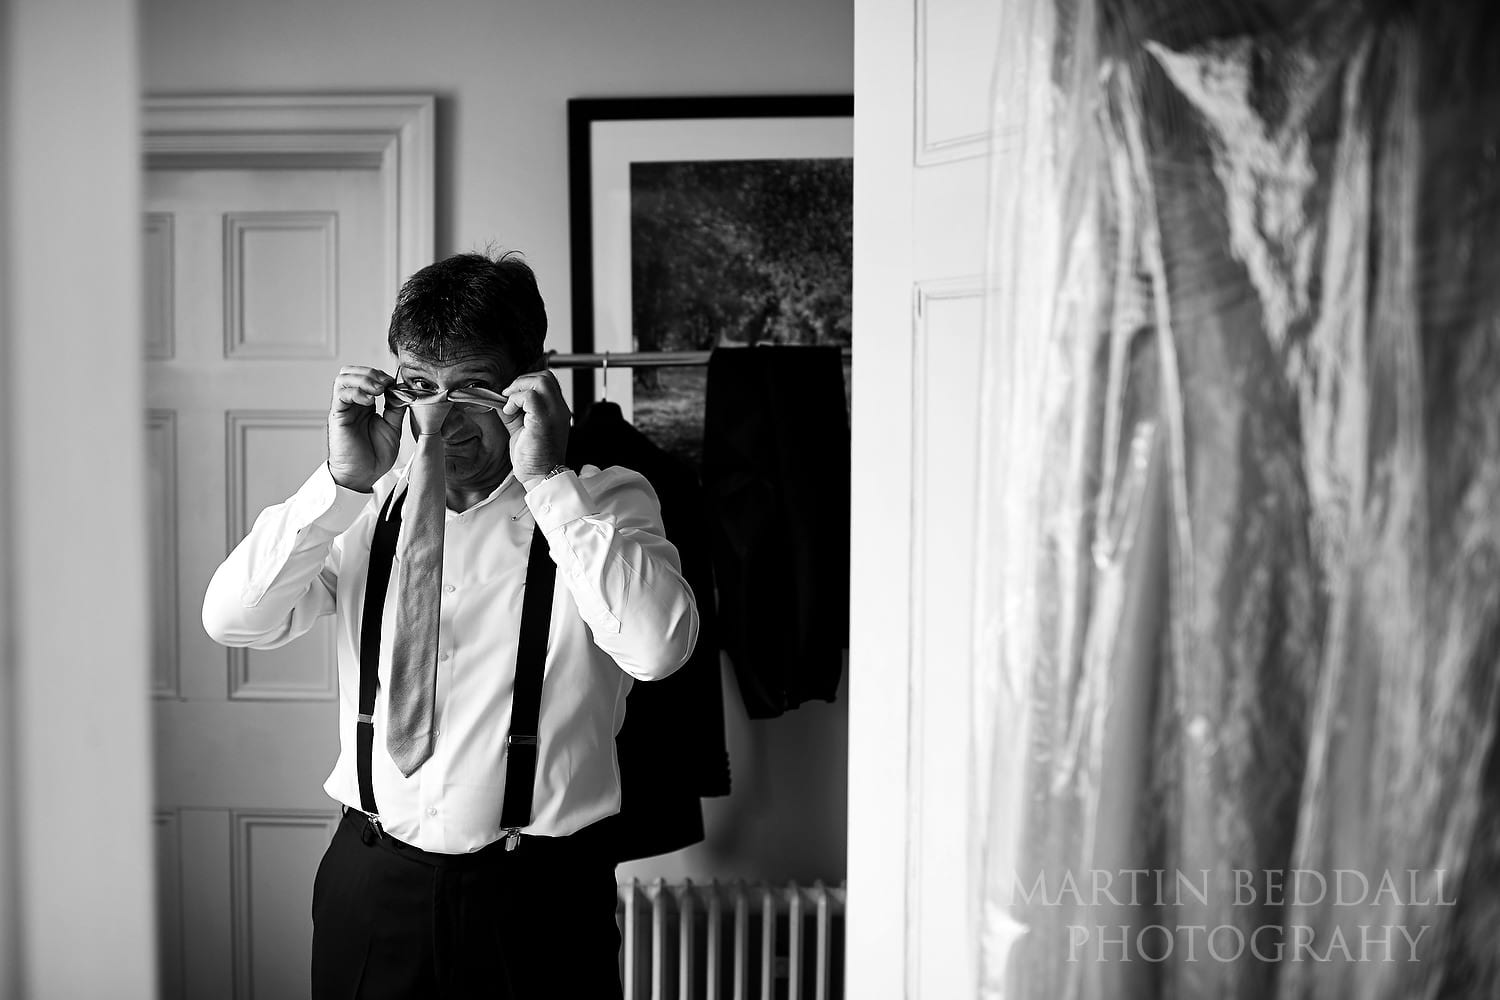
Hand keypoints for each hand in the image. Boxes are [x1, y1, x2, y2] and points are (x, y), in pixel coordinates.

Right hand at [327, 365, 405, 491]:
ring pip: (344, 378)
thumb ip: (396, 408)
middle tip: (386, 384)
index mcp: (365, 404)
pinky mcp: (337, 415)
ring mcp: (344, 408)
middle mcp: (352, 403)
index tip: (396, 385)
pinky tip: (369, 401)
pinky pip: (340, 394)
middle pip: (352, 372)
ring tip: (378, 390)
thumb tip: (403, 390)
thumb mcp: (393, 427)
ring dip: (363, 379)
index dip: (382, 376)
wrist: (363, 476)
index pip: (368, 377)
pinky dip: (356, 392)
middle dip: (371, 372)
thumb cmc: (375, 455)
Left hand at [498, 370, 570, 477]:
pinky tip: (510, 412)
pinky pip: (530, 396)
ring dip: (519, 388)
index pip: (548, 383)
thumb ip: (514, 413)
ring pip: (540, 381)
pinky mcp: (543, 420)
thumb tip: (500, 401)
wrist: (541, 477)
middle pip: (546, 377)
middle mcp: (559, 409)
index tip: (512, 396)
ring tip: (509, 404)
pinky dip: (516, 399)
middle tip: (509, 396)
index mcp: (557, 411)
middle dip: (522, 381)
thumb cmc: (534, 459)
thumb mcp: (521, 430)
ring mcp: (554, 413)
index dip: (527, 383)